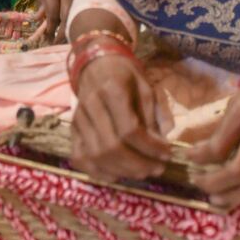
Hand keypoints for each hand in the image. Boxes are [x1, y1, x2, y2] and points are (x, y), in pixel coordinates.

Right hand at [68, 51, 175, 181]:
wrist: (96, 64)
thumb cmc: (125, 75)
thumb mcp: (145, 88)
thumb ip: (151, 117)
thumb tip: (159, 148)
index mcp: (112, 90)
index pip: (129, 129)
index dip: (150, 147)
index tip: (166, 154)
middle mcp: (91, 105)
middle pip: (111, 146)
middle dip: (137, 164)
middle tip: (157, 169)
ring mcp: (79, 119)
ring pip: (96, 155)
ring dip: (122, 171)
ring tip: (142, 172)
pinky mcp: (72, 130)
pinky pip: (80, 157)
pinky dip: (97, 172)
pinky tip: (116, 175)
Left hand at [187, 65, 239, 207]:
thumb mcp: (238, 99)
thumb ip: (224, 125)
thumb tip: (202, 148)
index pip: (218, 147)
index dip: (199, 157)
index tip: (188, 158)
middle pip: (237, 171)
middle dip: (212, 182)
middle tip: (197, 182)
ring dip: (234, 196)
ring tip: (216, 198)